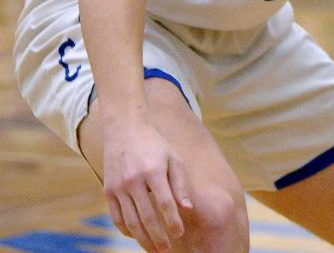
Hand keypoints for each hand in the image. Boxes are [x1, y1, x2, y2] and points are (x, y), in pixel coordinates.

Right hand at [102, 119, 192, 250]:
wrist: (125, 130)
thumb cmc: (155, 145)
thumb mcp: (174, 159)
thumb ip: (180, 184)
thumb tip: (187, 209)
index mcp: (153, 171)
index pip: (164, 204)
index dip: (172, 222)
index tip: (179, 234)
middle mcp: (133, 181)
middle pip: (146, 217)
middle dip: (157, 237)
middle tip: (166, 250)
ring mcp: (118, 187)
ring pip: (130, 220)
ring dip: (142, 238)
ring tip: (153, 249)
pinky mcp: (108, 190)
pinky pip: (117, 217)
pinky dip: (126, 229)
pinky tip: (136, 236)